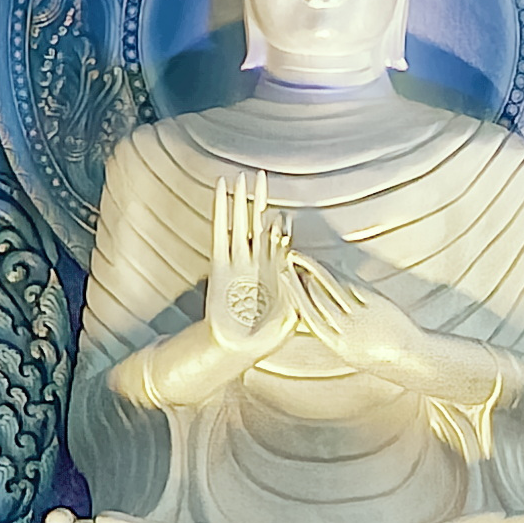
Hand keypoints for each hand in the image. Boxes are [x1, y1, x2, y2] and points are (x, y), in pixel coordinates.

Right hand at [206, 173, 300, 358]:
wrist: (236, 348)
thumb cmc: (265, 337)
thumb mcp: (292, 316)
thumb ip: (299, 295)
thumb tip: (304, 274)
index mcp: (276, 272)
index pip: (280, 241)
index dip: (280, 227)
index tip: (283, 212)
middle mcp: (257, 262)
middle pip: (258, 222)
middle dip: (260, 199)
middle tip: (261, 175)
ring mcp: (237, 261)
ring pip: (239, 223)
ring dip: (239, 201)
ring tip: (238, 177)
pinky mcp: (219, 264)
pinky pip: (220, 233)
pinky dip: (220, 211)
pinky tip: (220, 193)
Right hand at [284, 261, 431, 385]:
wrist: (410, 358)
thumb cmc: (381, 357)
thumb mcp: (351, 352)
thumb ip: (334, 333)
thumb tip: (318, 312)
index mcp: (336, 344)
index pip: (308, 315)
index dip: (295, 295)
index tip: (285, 280)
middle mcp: (345, 330)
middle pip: (315, 300)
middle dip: (299, 280)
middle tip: (289, 263)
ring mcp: (360, 316)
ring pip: (331, 290)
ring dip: (315, 272)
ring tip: (305, 260)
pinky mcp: (375, 305)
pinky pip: (352, 287)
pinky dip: (339, 276)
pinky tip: (332, 266)